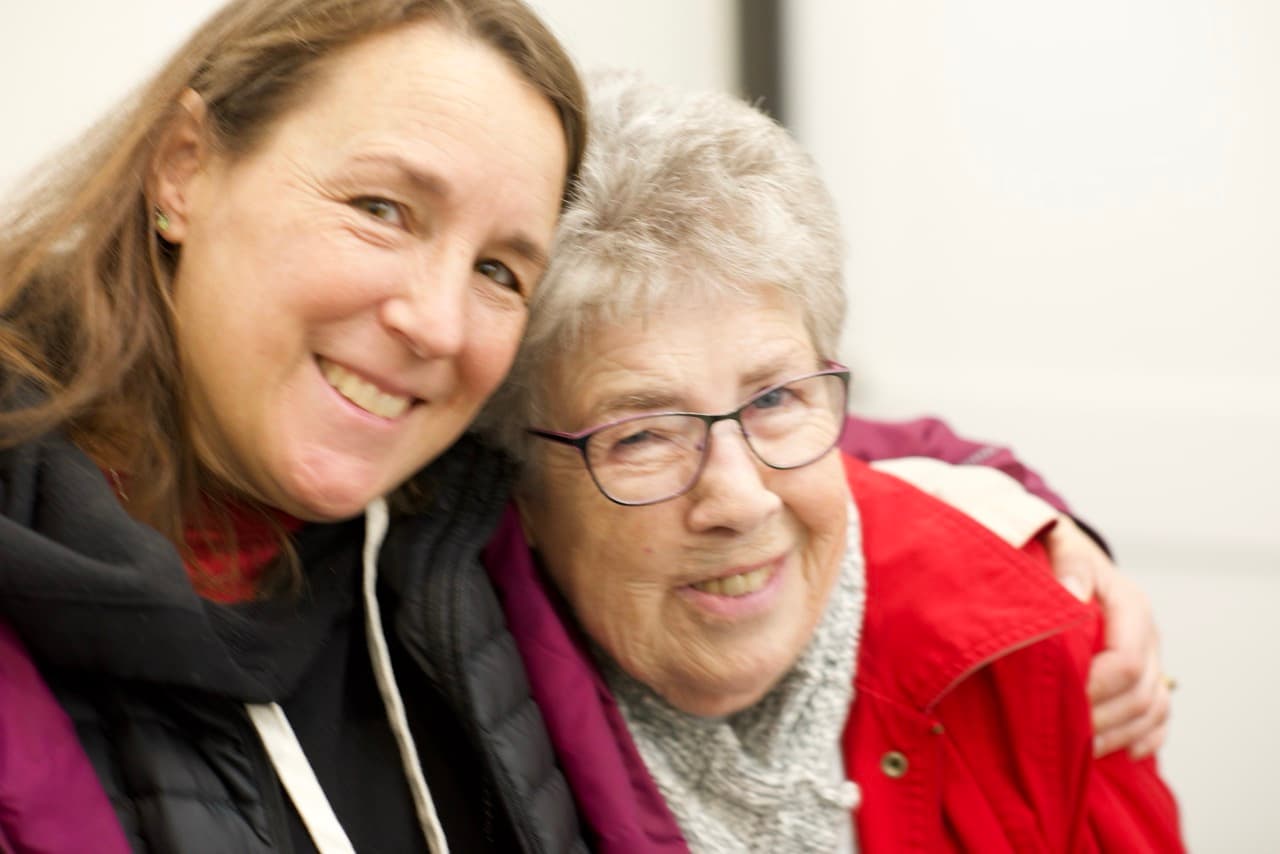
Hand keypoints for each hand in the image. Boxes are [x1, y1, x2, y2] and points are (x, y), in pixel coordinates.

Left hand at [1044, 516, 1171, 758]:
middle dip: (1103, 719)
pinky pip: (1160, 712)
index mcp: (1129, 604)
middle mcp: (1147, 633)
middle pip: (1140, 692)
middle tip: (1064, 737)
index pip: (1125, 660)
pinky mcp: (1146, 672)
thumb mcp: (1059, 544)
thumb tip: (1073, 591)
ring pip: (1153, 708)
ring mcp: (1151, 655)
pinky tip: (1123, 753)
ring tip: (1083, 751)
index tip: (1058, 703)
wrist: (1063, 551)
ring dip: (1120, 734)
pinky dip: (1146, 736)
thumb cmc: (1055, 549)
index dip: (1093, 687)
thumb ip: (1069, 564)